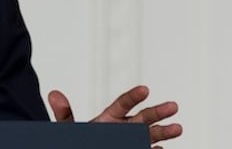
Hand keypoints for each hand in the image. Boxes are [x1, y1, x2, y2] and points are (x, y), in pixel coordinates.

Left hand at [48, 85, 182, 148]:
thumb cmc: (80, 140)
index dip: (134, 96)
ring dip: (164, 132)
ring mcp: (132, 142)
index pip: (123, 103)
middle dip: (158, 112)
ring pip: (150, 136)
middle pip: (143, 118)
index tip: (145, 89)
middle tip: (173, 105)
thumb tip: (53, 94)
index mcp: (109, 118)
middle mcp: (124, 129)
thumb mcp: (69, 128)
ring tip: (178, 128)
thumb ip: (64, 113)